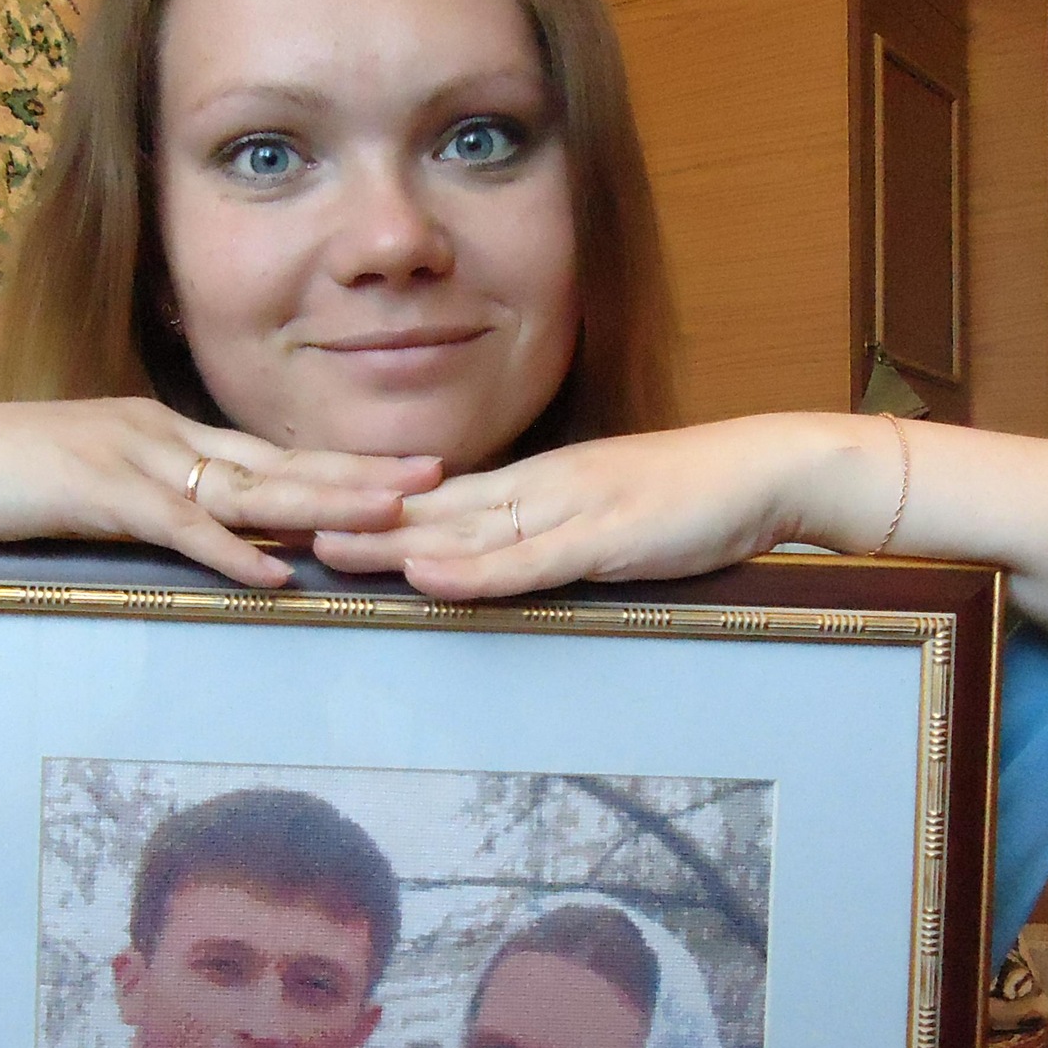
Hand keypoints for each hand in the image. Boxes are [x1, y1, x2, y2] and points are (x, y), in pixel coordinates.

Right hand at [0, 398, 444, 587]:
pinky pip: (179, 524)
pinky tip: (279, 572)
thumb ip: (148, 504)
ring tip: (392, 517)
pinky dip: (232, 551)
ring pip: (248, 486)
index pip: (269, 455)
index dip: (340, 467)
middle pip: (281, 462)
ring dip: (325, 504)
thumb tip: (202, 535)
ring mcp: (130, 459)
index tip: (406, 478)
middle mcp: (161, 436)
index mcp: (163, 435)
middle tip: (439, 481)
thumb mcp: (87, 488)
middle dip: (363, 474)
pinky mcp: (96, 492)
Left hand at [310, 416, 847, 596]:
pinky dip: (476, 570)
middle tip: (277, 528)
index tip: (305, 517)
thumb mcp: (606, 525)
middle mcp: (538, 489)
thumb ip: (550, 543)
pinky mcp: (604, 535)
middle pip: (430, 507)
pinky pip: (529, 558)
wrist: (769, 471)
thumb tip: (493, 565)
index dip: (369, 509)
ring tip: (323, 550)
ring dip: (392, 541)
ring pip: (466, 529)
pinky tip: (429, 576)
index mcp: (535, 486)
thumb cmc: (696, 502)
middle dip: (353, 519)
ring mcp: (569, 508)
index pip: (437, 500)